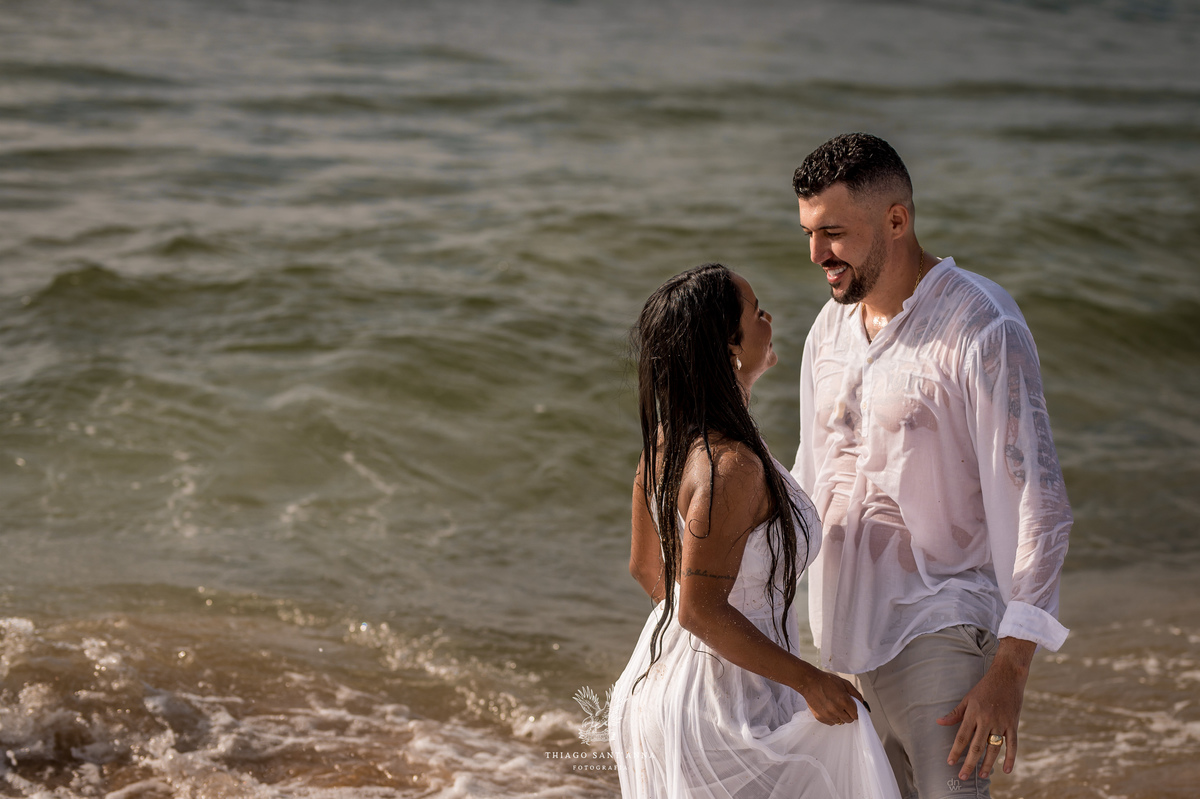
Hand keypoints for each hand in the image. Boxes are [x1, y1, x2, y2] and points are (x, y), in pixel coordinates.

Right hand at [795, 662, 865, 725]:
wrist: (809, 682)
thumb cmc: (825, 681)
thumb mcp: (844, 683)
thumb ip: (856, 694)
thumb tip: (863, 704)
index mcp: (844, 701)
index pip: (856, 715)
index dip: (854, 711)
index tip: (852, 708)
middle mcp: (836, 710)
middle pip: (849, 720)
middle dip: (848, 714)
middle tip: (843, 706)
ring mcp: (828, 715)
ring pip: (840, 722)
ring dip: (839, 716)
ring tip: (834, 706)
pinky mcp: (820, 717)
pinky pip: (831, 723)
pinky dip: (831, 718)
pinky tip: (828, 709)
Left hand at [937, 637, 1035, 779]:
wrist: (1007, 676)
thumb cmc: (985, 687)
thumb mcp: (967, 698)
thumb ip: (955, 713)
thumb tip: (939, 722)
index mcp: (973, 713)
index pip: (962, 736)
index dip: (955, 751)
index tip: (950, 762)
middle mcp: (987, 719)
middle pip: (976, 746)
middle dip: (969, 763)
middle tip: (963, 776)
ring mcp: (1001, 723)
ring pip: (994, 748)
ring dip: (987, 763)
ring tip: (981, 775)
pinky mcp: (1013, 724)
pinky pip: (1012, 745)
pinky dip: (1010, 758)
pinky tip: (1006, 770)